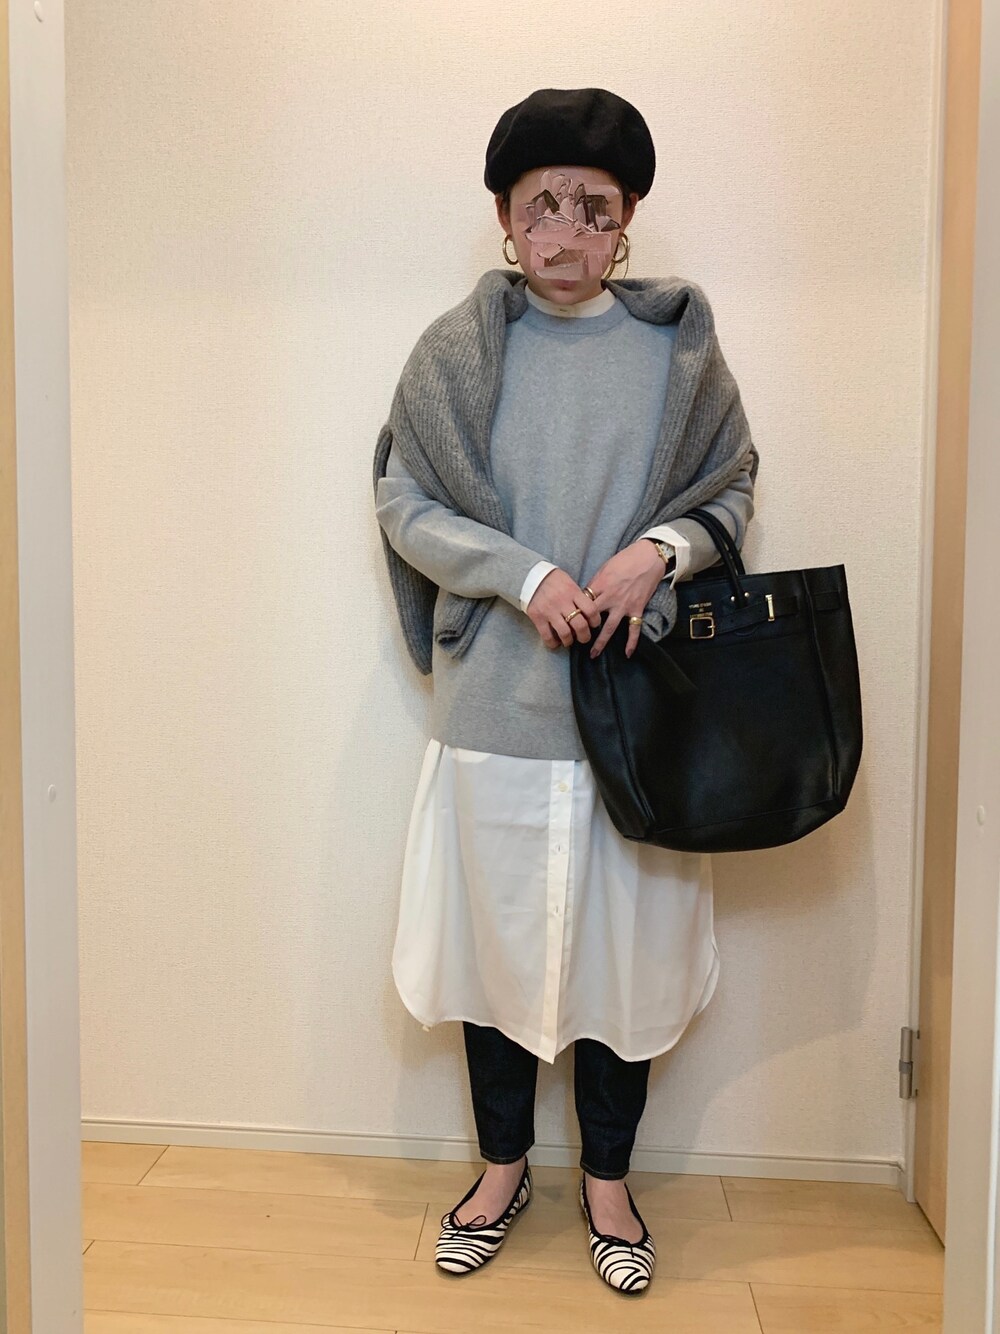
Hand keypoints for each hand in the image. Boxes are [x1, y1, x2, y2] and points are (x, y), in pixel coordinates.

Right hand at [525, 568, 602, 648]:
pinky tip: (555, 643)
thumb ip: (579, 597)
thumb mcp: (570, 583)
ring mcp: (549, 610)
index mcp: (573, 592)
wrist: (531, 576)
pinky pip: (547, 636)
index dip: (596, 621)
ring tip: (569, 641)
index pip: (591, 610)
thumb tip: (588, 614)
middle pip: (580, 625)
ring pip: (565, 633)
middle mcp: (562, 602)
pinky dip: (553, 643)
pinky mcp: (538, 617)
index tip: (594, 624)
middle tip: (584, 638)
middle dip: (585, 636)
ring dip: (569, 641)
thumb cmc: (554, 580)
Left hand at [581, 540, 667, 658]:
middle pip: (591, 618)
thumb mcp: (605, 567)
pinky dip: (632, 642)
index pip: (583, 602)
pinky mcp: (637, 609)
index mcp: (600, 585)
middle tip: (573, 641)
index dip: (574, 611)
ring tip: (593, 654)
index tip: (569, 620)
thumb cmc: (626, 559)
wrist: (649, 557)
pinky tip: (627, 654)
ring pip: (610, 628)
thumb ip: (596, 583)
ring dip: (601, 642)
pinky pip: (634, 629)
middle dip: (581, 629)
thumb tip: (587, 595)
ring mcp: (624, 605)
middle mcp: (610, 597)